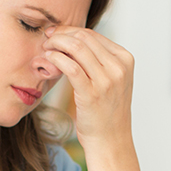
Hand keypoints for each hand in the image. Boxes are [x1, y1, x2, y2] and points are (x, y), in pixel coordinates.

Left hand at [42, 26, 134, 148]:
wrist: (110, 140)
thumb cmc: (106, 110)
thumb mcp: (112, 80)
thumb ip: (99, 59)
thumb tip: (73, 39)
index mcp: (125, 59)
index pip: (93, 35)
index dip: (70, 30)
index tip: (56, 33)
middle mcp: (118, 67)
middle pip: (85, 38)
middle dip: (62, 34)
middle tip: (47, 37)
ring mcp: (107, 81)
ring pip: (77, 48)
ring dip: (57, 43)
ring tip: (46, 47)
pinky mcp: (92, 94)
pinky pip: (71, 67)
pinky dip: (56, 58)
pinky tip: (48, 58)